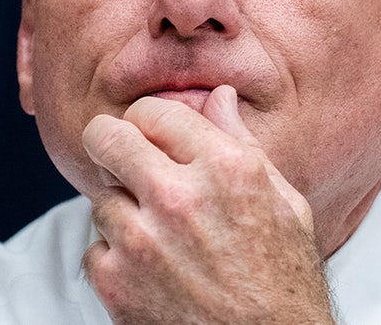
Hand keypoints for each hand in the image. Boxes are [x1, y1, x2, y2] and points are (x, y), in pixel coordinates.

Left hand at [80, 85, 334, 323]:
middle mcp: (179, 198)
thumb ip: (242, 142)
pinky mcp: (116, 283)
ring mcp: (141, 242)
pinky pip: (96, 248)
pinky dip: (116, 258)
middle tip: (119, 156)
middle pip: (107, 138)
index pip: (154, 111)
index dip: (147, 119)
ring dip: (122, 209)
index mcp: (226, 169)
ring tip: (158, 233)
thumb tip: (218, 96)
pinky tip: (152, 270)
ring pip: (100, 196)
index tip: (146, 131)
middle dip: (110, 143)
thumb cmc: (284, 281)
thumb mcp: (283, 202)